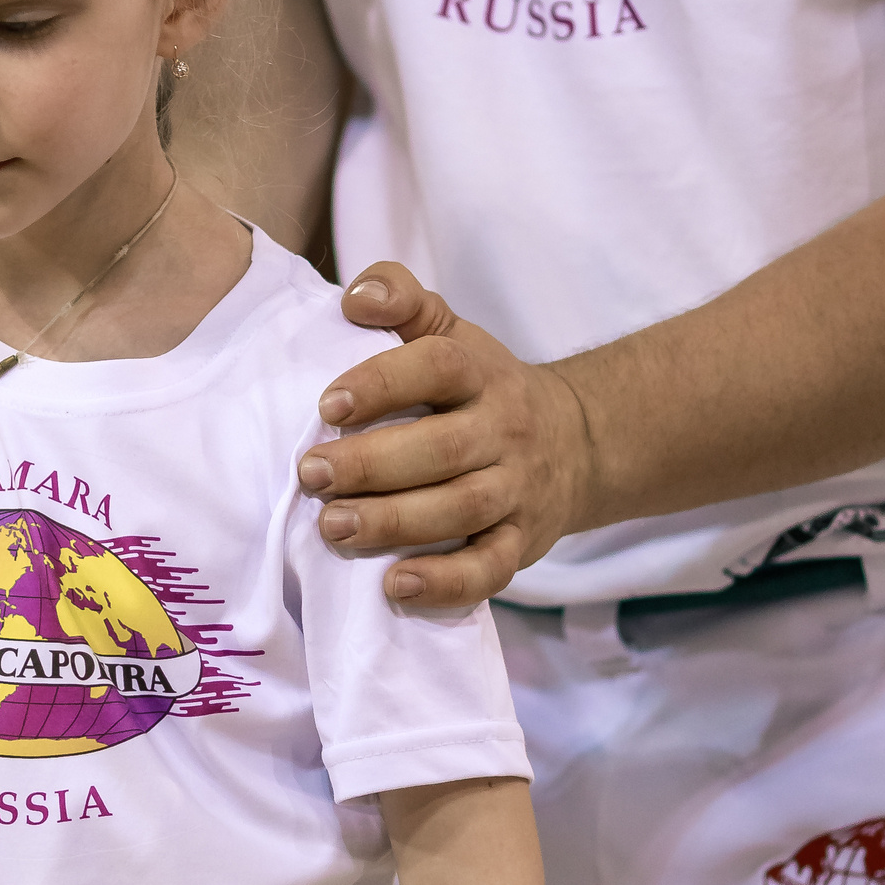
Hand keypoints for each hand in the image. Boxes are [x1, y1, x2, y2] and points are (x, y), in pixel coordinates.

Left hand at [297, 265, 596, 609]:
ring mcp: (517, 490)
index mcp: (481, 373)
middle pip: (444, 448)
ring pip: (462, 509)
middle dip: (372, 464)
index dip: (384, 381)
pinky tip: (394, 586)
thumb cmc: (481, 387)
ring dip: (394, 522)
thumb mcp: (450, 332)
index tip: (329, 404)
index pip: (438, 366)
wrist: (573, 442)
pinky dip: (444, 582)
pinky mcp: (521, 544)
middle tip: (311, 475)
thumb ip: (402, 300)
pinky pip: (489, 569)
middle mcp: (505, 429)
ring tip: (333, 527)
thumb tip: (355, 298)